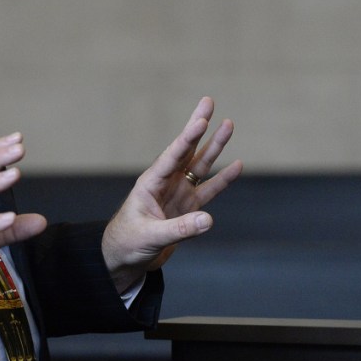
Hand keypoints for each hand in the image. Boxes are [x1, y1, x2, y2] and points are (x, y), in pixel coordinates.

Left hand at [101, 97, 242, 291]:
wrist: (124, 259)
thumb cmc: (128, 243)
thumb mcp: (151, 237)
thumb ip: (179, 229)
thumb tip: (208, 220)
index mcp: (150, 183)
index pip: (172, 156)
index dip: (187, 138)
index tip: (202, 120)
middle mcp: (166, 183)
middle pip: (186, 150)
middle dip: (198, 127)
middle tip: (208, 101)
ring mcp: (178, 194)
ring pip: (200, 166)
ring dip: (214, 147)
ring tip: (228, 124)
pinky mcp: (188, 209)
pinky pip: (209, 191)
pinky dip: (223, 179)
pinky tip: (236, 164)